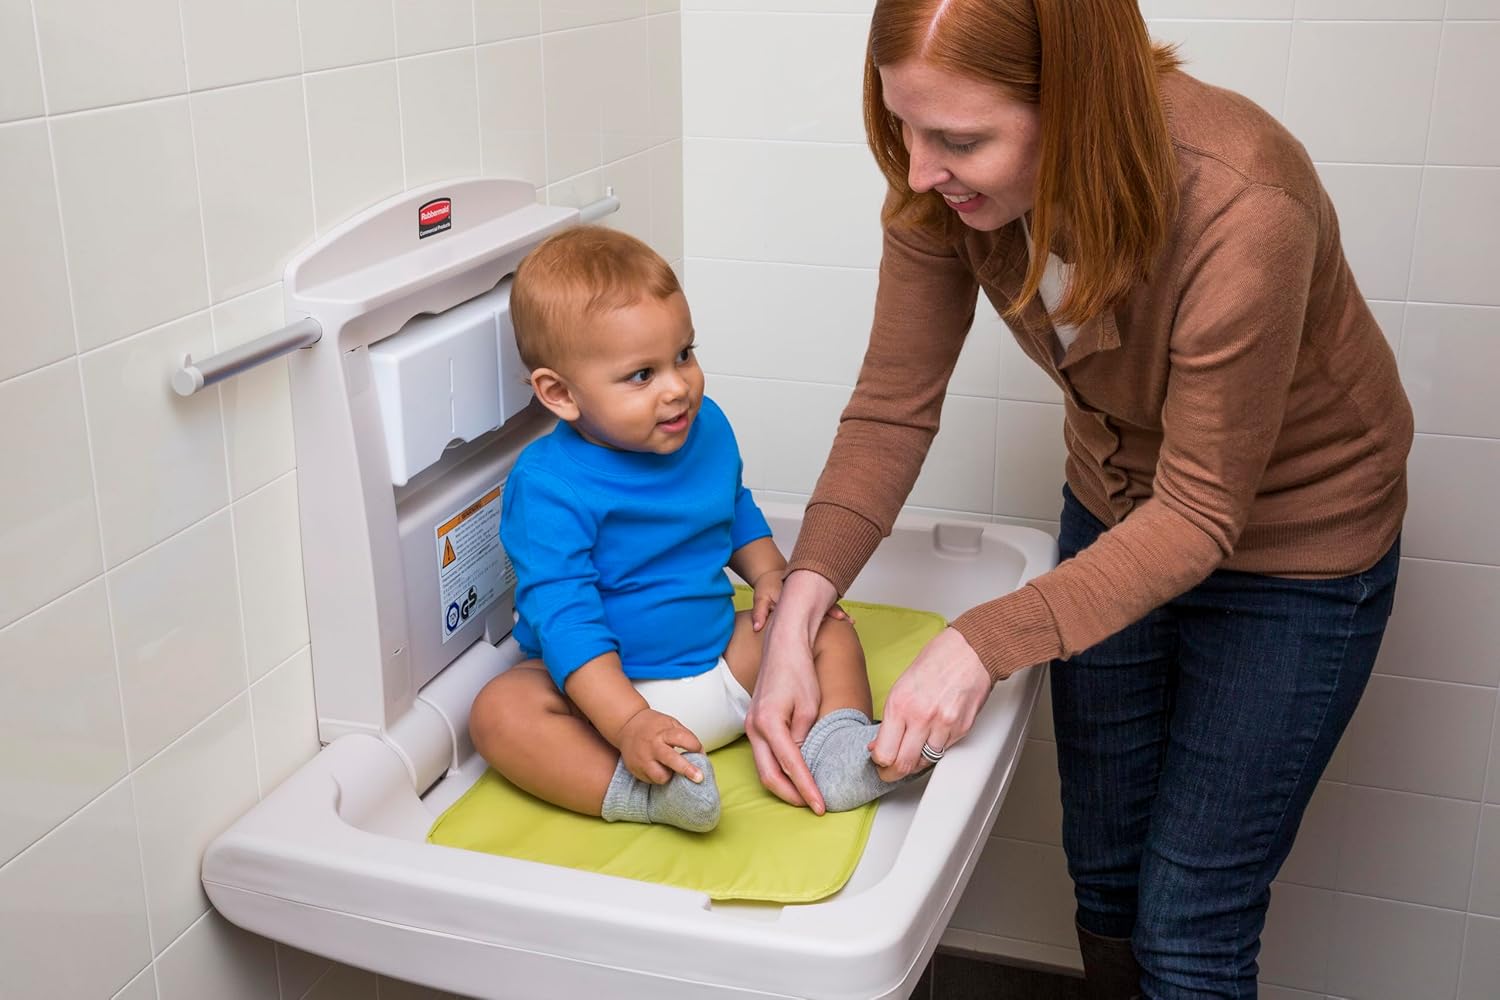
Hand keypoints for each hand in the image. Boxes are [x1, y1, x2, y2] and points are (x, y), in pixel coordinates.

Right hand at [611, 708, 704, 784]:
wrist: (627, 725)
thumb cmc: (653, 725)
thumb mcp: (671, 723)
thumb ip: (686, 737)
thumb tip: (701, 755)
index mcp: (664, 732)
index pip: (683, 739)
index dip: (695, 747)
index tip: (700, 752)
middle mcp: (653, 746)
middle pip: (672, 760)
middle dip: (687, 770)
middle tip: (699, 778)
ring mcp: (643, 759)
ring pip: (661, 776)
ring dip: (670, 776)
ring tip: (670, 769)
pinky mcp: (636, 769)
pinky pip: (652, 780)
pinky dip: (659, 777)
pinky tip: (658, 768)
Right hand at [745, 570, 838, 811]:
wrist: (783, 646)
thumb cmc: (799, 672)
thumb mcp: (811, 706)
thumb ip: (805, 737)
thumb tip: (801, 760)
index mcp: (770, 723)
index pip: (791, 765)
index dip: (806, 789)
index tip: (820, 806)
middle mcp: (755, 727)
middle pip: (768, 775)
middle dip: (791, 795)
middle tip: (811, 806)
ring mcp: (751, 726)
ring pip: (763, 767)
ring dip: (783, 784)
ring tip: (805, 795)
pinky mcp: (753, 723)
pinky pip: (763, 754)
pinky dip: (777, 769)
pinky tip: (793, 773)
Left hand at [749, 570, 852, 631]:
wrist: (771, 575)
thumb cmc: (766, 587)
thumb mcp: (761, 598)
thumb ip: (760, 612)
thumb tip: (757, 627)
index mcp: (796, 591)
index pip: (814, 600)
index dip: (827, 609)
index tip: (839, 615)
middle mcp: (806, 592)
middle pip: (825, 600)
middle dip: (837, 610)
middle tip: (849, 620)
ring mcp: (809, 594)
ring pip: (826, 602)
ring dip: (837, 610)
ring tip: (851, 622)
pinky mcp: (810, 598)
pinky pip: (823, 604)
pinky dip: (832, 611)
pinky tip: (843, 620)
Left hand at [868, 627, 993, 780]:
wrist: (970, 651)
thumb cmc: (937, 661)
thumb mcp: (902, 685)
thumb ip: (891, 718)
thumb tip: (879, 743)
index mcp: (901, 704)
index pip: (885, 752)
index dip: (879, 763)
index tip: (879, 763)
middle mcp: (921, 717)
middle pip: (903, 765)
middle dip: (893, 773)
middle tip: (890, 772)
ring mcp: (944, 725)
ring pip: (925, 762)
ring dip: (916, 761)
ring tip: (911, 753)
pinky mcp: (962, 729)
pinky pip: (943, 750)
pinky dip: (935, 749)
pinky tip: (931, 738)